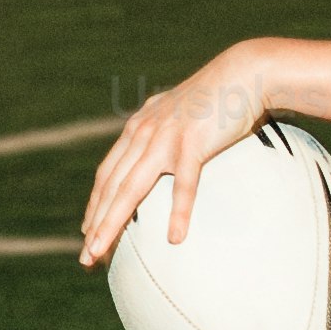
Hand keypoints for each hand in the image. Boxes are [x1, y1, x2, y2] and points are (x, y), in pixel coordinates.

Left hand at [77, 46, 274, 268]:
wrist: (244, 72)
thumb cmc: (219, 97)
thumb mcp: (181, 114)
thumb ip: (167, 134)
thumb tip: (168, 161)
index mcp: (139, 128)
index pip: (108, 174)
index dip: (95, 205)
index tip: (88, 232)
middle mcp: (144, 133)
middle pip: (110, 186)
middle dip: (95, 223)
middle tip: (86, 257)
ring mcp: (166, 138)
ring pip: (130, 189)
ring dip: (111, 223)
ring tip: (101, 252)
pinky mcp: (193, 142)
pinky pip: (183, 184)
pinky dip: (177, 211)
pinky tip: (174, 238)